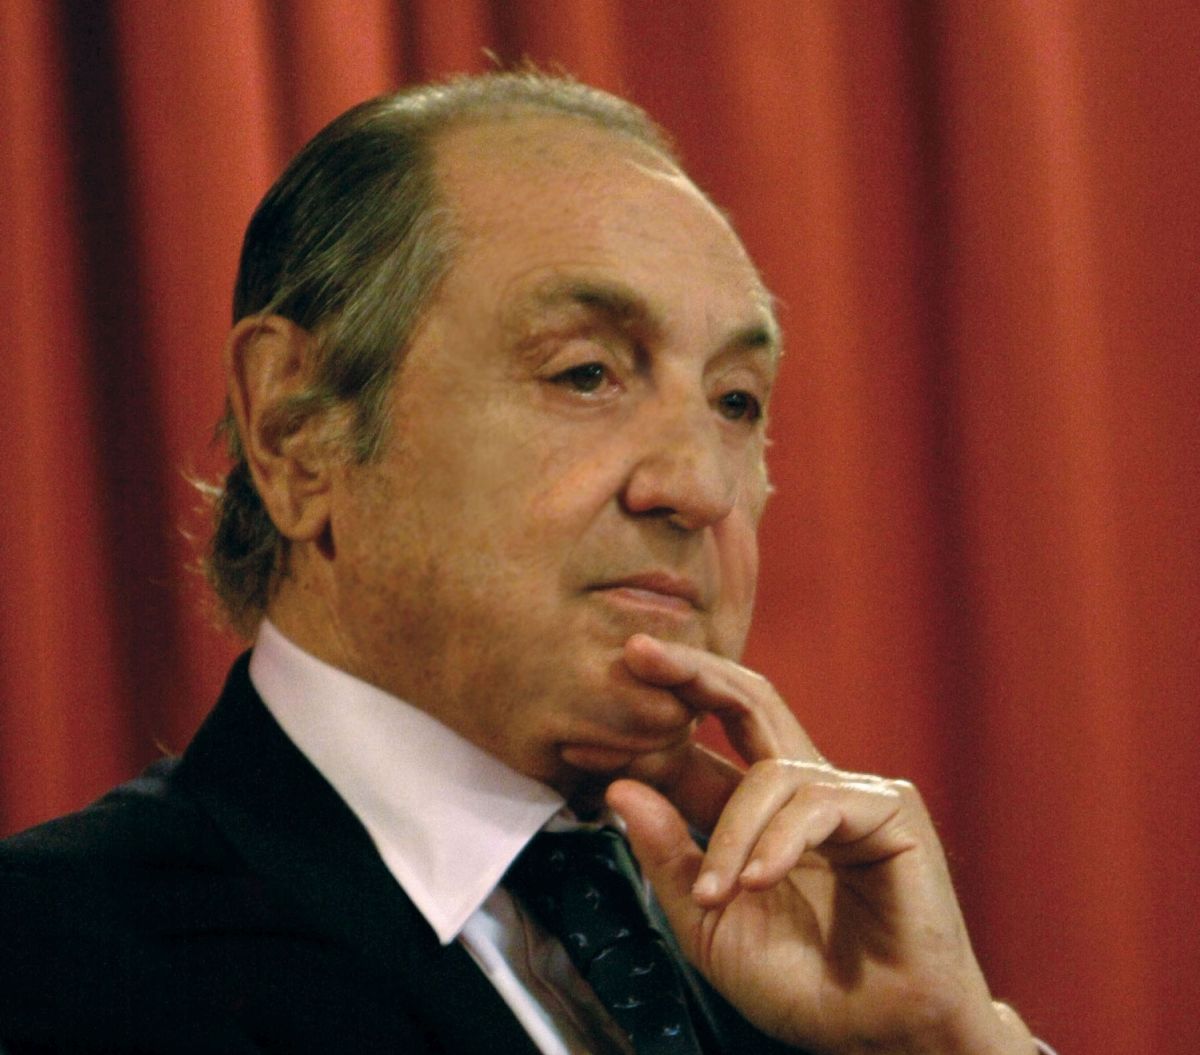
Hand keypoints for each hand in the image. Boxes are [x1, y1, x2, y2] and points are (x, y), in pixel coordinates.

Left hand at [607, 634, 1035, 1054]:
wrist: (877, 1032)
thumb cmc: (798, 982)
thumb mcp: (707, 922)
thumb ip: (667, 856)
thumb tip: (619, 788)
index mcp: (755, 807)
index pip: (698, 744)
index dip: (643, 734)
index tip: (579, 739)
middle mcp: (801, 784)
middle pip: (746, 697)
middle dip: (690, 671)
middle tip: (635, 652)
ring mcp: (848, 791)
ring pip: (769, 773)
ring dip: (731, 834)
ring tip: (714, 897)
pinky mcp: (889, 810)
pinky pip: (818, 802)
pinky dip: (777, 842)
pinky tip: (757, 882)